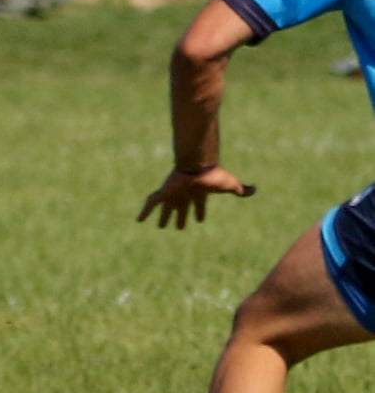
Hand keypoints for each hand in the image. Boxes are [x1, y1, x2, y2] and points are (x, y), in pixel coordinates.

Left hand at [137, 166, 256, 229]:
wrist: (198, 165)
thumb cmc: (213, 175)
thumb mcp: (229, 184)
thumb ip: (240, 189)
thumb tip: (254, 190)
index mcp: (199, 193)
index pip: (200, 205)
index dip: (200, 212)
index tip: (200, 220)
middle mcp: (185, 194)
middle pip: (182, 208)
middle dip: (180, 217)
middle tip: (177, 227)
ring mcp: (173, 194)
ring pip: (167, 208)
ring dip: (164, 217)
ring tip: (161, 226)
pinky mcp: (163, 192)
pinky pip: (151, 203)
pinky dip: (145, 212)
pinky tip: (139, 220)